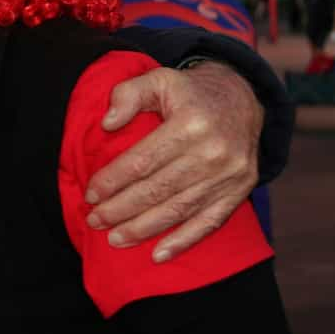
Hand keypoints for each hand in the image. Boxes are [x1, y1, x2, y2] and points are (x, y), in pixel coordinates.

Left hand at [88, 63, 263, 261]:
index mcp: (191, 123)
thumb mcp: (159, 78)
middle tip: (95, 221)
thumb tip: (107, 123)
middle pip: (157, 189)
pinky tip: (158, 255)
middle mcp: (213, 152)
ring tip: (115, 239)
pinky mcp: (239, 191)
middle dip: (121, 209)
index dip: (113, 180)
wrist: (243, 98)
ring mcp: (229, 175)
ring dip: (143, 229)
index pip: (143, 160)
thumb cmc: (191, 93)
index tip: (91, 194)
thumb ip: (128, 95)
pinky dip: (184, 242)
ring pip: (178, 210)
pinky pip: (209, 222)